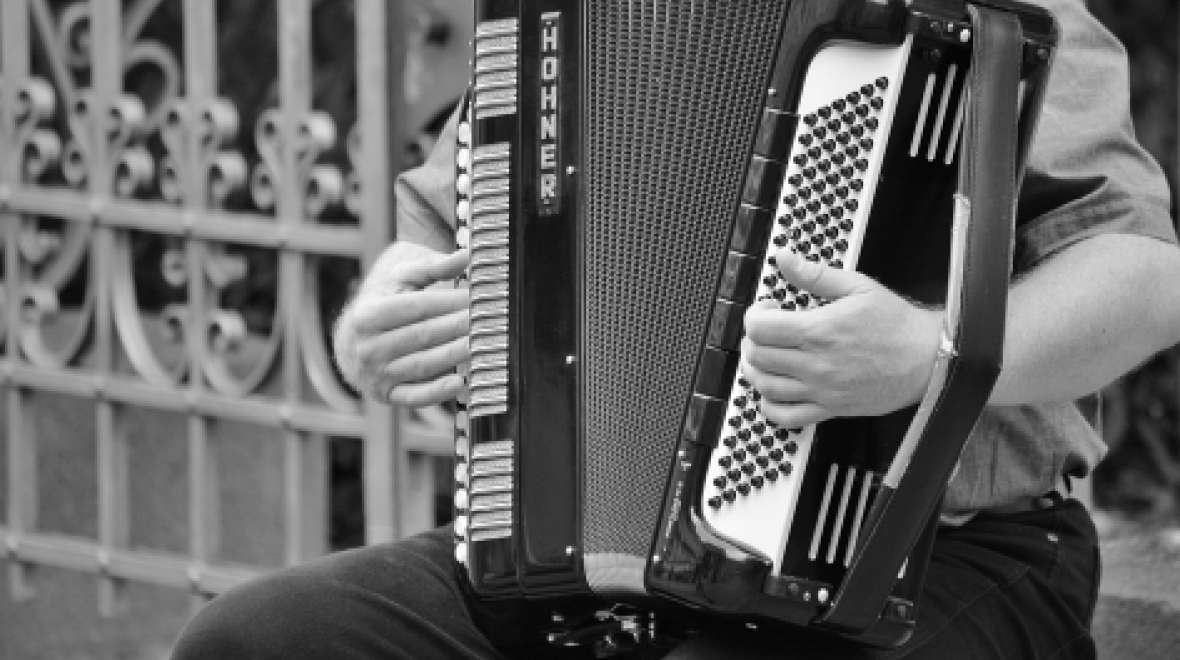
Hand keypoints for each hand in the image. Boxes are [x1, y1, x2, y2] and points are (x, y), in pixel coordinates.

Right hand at [333, 242, 469, 406]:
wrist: (351, 345)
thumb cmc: (384, 305)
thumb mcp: (400, 282)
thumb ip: (433, 268)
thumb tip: (467, 254)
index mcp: (368, 315)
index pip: (417, 307)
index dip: (450, 302)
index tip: (478, 297)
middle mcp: (369, 347)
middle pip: (423, 335)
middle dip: (458, 327)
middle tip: (490, 320)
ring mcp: (377, 374)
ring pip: (422, 365)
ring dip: (454, 355)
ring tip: (483, 345)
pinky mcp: (387, 395)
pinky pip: (415, 397)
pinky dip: (437, 392)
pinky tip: (460, 383)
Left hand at [740, 248, 941, 427]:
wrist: (927, 359)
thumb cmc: (897, 325)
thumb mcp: (857, 286)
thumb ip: (815, 274)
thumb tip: (785, 258)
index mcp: (820, 331)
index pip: (761, 328)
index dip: (755, 315)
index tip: (767, 309)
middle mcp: (816, 364)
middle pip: (758, 356)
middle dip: (753, 339)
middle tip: (766, 330)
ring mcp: (821, 390)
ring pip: (764, 386)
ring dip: (755, 370)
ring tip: (764, 356)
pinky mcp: (830, 409)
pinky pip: (786, 417)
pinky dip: (769, 405)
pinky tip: (774, 389)